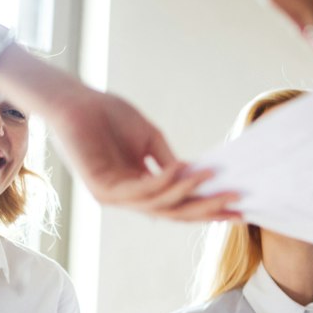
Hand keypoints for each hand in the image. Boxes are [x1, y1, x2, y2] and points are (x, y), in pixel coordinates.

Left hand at [0, 56, 240, 221]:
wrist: (73, 101)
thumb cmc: (107, 114)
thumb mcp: (150, 139)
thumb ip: (169, 161)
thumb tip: (197, 178)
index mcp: (139, 187)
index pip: (179, 204)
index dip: (208, 206)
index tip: (239, 206)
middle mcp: (127, 196)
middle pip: (174, 212)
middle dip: (207, 209)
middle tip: (237, 205)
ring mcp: (114, 195)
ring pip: (161, 205)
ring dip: (190, 194)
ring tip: (216, 182)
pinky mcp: (102, 187)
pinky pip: (141, 191)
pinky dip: (165, 183)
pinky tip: (183, 171)